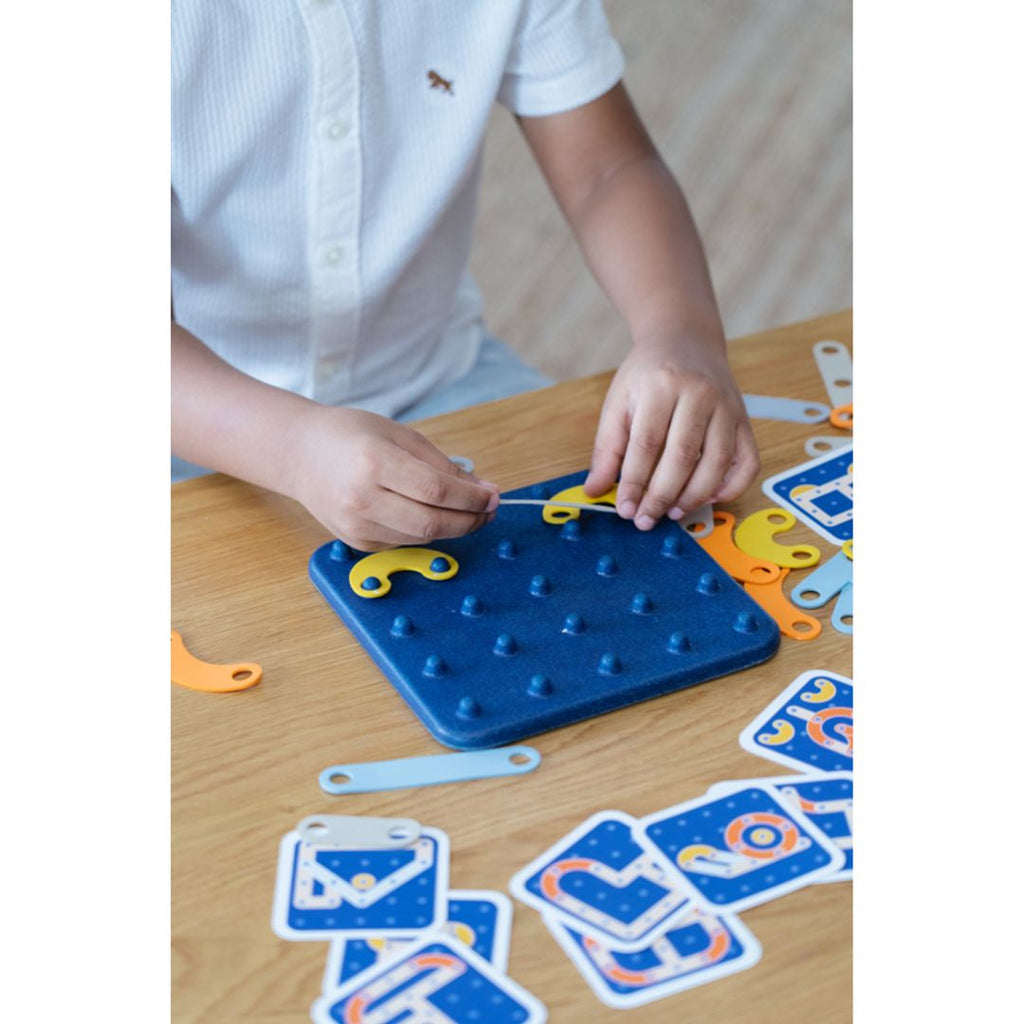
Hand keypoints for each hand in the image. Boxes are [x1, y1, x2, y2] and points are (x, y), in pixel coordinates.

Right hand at [288, 406, 499, 550]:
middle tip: (488, 511)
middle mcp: (360, 498)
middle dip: (469, 520)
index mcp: (373, 462)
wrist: (300, 454)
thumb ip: (441, 464)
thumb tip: (482, 490)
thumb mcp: (399, 435)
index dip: (472, 498)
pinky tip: (430, 515)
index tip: (493, 495)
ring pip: (420, 537)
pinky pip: (403, 542)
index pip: (436, 490)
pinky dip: (425, 532)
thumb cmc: (351, 436)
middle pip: (431, 522)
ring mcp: (355, 525)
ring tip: (468, 512)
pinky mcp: (355, 541)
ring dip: (452, 528)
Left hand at [583, 340, 759, 527]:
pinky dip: (731, 487)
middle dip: (661, 495)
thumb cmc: (648, 374)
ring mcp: (728, 407)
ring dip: (694, 496)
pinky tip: (708, 498)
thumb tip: (595, 490)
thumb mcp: (619, 401)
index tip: (624, 509)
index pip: (647, 444)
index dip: (635, 482)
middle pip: (683, 456)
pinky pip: (748, 461)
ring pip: (717, 461)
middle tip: (645, 519)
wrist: (685, 340)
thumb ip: (607, 447)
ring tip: (671, 512)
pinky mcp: (745, 419)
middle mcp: (700, 394)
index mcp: (662, 385)